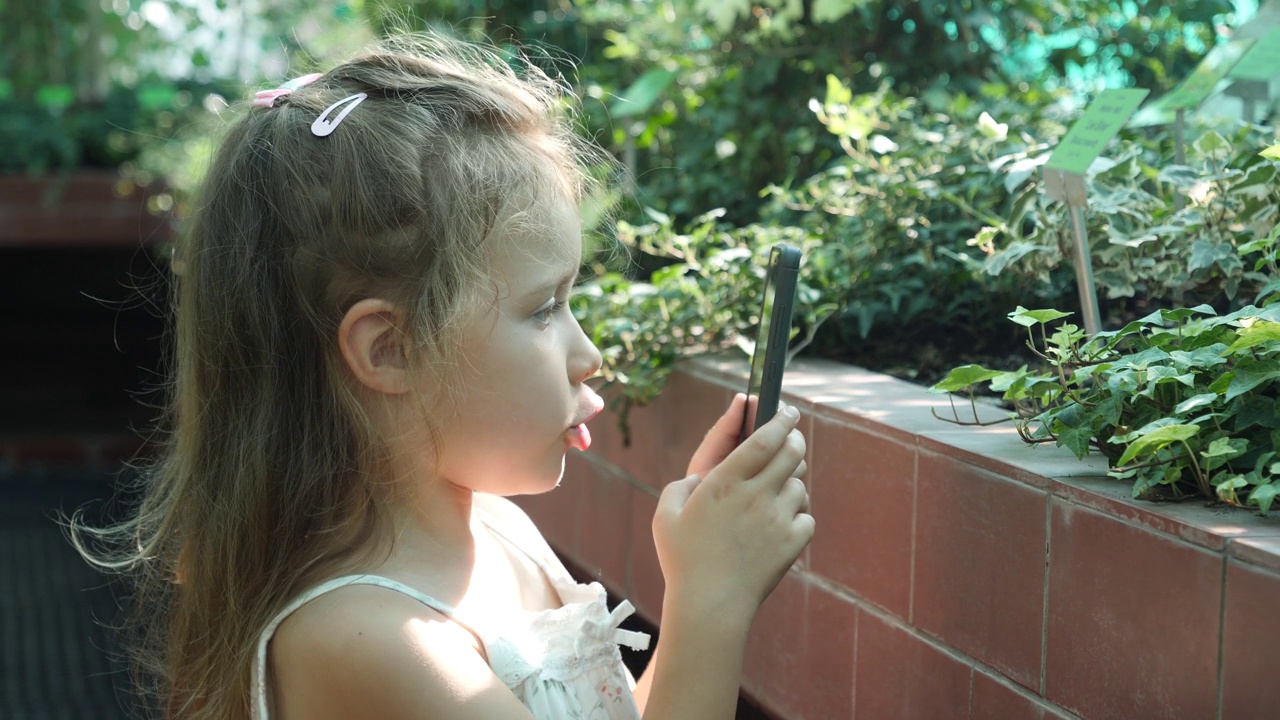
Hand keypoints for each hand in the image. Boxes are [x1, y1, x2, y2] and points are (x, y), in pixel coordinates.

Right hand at [653, 402, 813, 625]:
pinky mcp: (792, 543)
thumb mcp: (665, 516)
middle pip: (791, 453)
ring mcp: (778, 519)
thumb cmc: (683, 560)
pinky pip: (806, 517)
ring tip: (779, 489)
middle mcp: (756, 495)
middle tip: (792, 439)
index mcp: (725, 482)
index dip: (779, 420)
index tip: (787, 411)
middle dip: (795, 440)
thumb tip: (700, 478)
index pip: (764, 439)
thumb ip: (681, 487)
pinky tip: (783, 522)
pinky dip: (798, 515)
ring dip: (791, 481)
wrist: (711, 605)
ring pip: (798, 485)